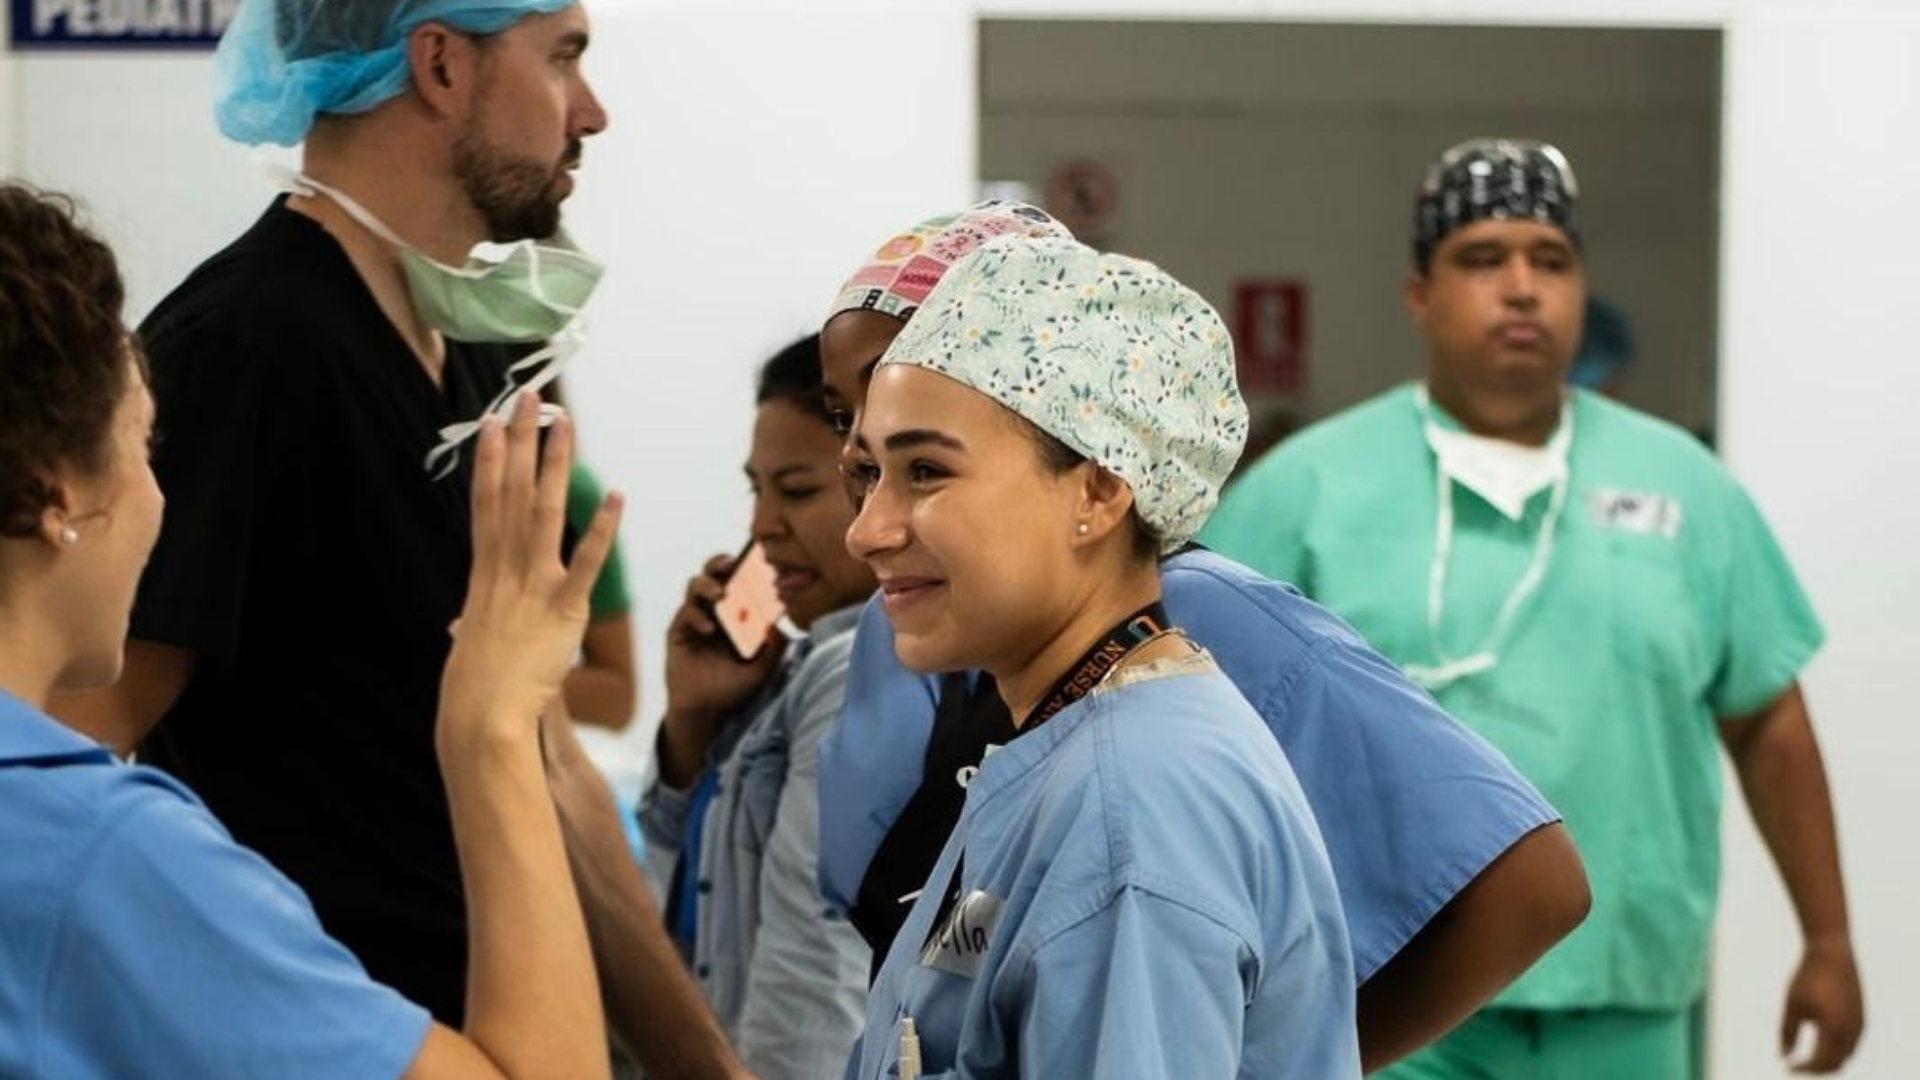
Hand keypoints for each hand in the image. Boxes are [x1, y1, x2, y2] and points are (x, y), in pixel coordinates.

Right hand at [440, 392, 621, 741]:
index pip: (486, 501)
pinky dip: (602, 530)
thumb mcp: (472, 640)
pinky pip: (585, 563)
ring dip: (555, 466)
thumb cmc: (476, 685)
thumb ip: (475, 620)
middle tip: (528, 398)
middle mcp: (505, 568)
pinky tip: (617, 497)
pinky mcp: (563, 608)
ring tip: (564, 425)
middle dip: (521, 442)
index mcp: (484, 572)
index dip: (492, 459)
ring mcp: (533, 585)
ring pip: (544, 513)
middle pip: (513, 492)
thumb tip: (463, 622)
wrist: (480, 715)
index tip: (494, 422)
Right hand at [662, 553, 785, 721]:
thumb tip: (784, 622)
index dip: (744, 566)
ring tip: (719, 594)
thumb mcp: (762, 668)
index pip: (738, 580)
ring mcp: (694, 618)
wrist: (707, 711)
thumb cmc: (734, 686)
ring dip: (707, 585)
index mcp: (735, 611)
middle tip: (731, 565)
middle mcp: (714, 610)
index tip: (756, 558)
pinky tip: (708, 628)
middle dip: (720, 563)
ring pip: (694, 586)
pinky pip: (684, 614)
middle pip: (713, 573)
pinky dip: (696, 617)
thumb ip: (775, 647)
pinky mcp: (677, 632)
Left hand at [1780, 937, 1863, 1072]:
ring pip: (1846, 1056)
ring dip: (1829, 1062)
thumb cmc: (1808, 978)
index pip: (1820, 1062)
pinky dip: (1838, 1051)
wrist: (1832, 953)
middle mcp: (1852, 1032)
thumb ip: (1787, 1033)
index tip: (1788, 1068)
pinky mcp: (1862, 1018)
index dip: (1803, 1069)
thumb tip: (1783, 1057)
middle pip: (1836, 1064)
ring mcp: (1860, 1025)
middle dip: (1817, 1069)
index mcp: (1834, 1030)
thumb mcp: (1792, 1005)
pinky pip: (1852, 1044)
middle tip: (1798, 1067)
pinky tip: (1822, 1045)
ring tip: (1808, 1060)